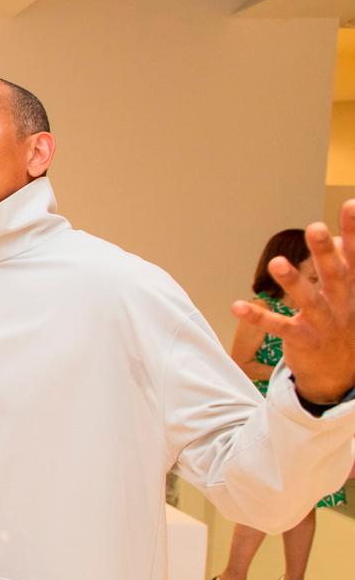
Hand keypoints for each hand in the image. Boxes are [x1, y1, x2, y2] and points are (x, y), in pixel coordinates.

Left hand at [233, 205, 354, 403]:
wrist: (342, 375)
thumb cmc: (344, 324)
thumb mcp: (350, 296)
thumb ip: (343, 267)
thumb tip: (332, 237)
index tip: (350, 204)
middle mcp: (343, 304)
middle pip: (336, 274)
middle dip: (325, 252)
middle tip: (315, 227)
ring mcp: (324, 324)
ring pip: (309, 301)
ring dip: (293, 281)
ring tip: (276, 263)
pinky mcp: (303, 341)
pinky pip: (279, 327)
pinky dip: (258, 317)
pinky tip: (236, 306)